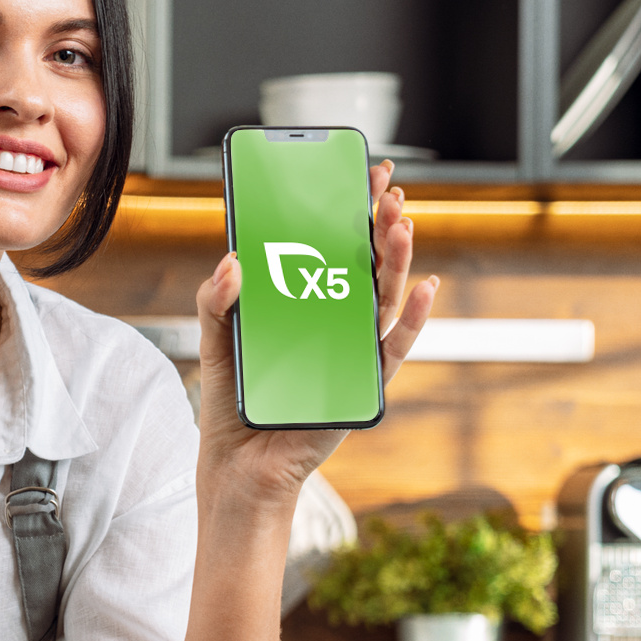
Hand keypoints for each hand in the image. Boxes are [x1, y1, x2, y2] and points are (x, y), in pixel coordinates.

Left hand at [195, 159, 437, 501]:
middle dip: (379, 223)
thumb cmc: (233, 402)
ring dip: (398, 258)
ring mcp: (351, 351)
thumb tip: (234, 260)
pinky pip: (394, 347)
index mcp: (302, 305)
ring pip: (385, 297)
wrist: (240, 467)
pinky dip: (415, 318)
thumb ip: (216, 300)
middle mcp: (332, 323)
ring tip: (401, 221)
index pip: (332, 249)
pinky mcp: (362, 384)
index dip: (351, 212)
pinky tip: (424, 286)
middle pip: (365, 265)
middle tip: (386, 187)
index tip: (363, 174)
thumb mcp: (216, 342)